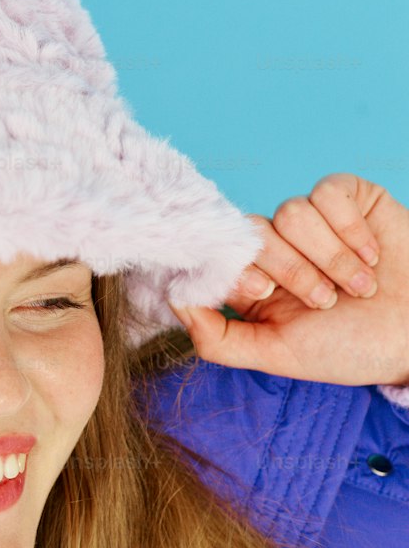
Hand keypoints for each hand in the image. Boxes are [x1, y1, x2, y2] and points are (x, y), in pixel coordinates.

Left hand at [168, 173, 408, 385]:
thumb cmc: (351, 347)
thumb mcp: (279, 354)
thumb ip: (219, 339)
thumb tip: (175, 300)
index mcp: (255, 279)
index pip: (223, 253)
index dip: (242, 270)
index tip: (267, 294)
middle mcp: (278, 245)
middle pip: (256, 231)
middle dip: (292, 270)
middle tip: (326, 301)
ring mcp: (311, 219)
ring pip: (291, 212)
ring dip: (329, 257)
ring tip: (360, 287)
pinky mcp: (346, 198)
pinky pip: (327, 192)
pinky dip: (350, 229)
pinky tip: (372, 257)